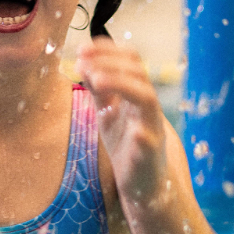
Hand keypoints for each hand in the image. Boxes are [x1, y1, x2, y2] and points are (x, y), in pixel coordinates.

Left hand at [75, 39, 166, 206]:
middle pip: (138, 73)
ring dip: (121, 84)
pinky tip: (129, 128)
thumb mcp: (107, 112)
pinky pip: (149, 140)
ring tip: (96, 80)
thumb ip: (98, 89)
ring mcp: (152, 128)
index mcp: (136, 93)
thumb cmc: (125, 145)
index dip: (108, 50)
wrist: (141, 184)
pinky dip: (140, 132)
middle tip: (83, 61)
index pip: (130, 60)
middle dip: (110, 62)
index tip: (82, 48)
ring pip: (147, 98)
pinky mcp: (151, 154)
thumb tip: (83, 62)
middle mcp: (147, 106)